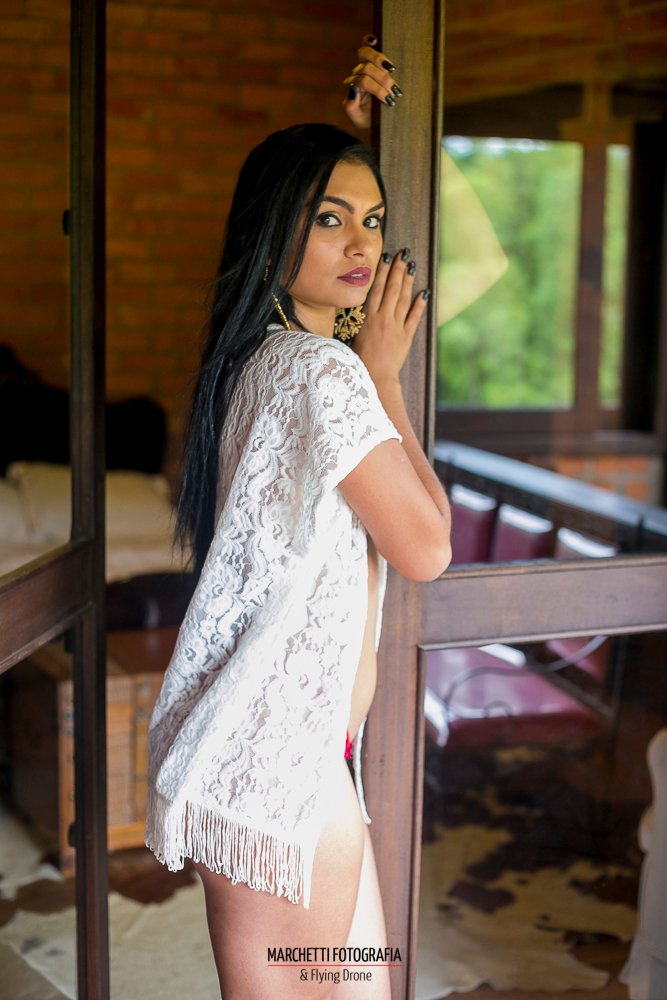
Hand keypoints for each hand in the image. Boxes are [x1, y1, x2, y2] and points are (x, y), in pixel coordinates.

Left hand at [343, 35, 402, 128]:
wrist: (376, 116)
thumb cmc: (367, 118)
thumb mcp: (358, 118)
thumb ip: (350, 106)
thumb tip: (353, 89)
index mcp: (354, 87)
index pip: (363, 81)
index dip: (377, 89)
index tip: (390, 101)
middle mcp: (358, 74)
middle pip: (365, 66)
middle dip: (381, 77)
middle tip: (393, 88)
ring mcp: (365, 65)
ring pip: (367, 54)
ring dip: (381, 61)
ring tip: (392, 69)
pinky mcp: (373, 60)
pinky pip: (367, 46)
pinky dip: (369, 40)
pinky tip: (374, 40)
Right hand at [352, 250, 428, 383]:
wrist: (376, 378)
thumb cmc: (360, 362)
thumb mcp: (353, 338)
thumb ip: (359, 323)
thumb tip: (359, 311)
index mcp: (368, 318)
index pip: (377, 289)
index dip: (382, 272)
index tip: (386, 258)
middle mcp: (383, 319)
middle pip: (392, 289)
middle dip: (398, 270)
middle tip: (403, 254)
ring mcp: (396, 327)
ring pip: (403, 299)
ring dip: (408, 281)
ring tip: (411, 266)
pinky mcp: (406, 337)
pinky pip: (414, 318)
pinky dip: (420, 305)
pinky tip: (424, 293)